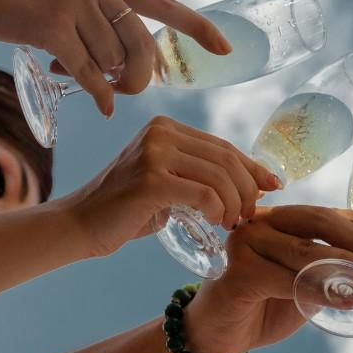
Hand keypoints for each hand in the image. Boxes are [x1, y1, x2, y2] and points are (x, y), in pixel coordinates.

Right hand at [0, 0, 228, 115]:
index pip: (165, 6)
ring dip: (106, 82)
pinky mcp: (52, 26)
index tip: (227, 48)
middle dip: (139, 76)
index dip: (198, 28)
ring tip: (83, 78)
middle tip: (122, 88)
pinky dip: (97, 93)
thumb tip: (129, 70)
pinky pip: (89, 72)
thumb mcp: (70, 1)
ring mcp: (77, 5)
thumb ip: (103, 25)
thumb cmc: (19, 4)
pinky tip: (101, 104)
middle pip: (143, 46)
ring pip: (114, 62)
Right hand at [57, 116, 280, 258]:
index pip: (222, 146)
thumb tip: (253, 182)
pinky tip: (218, 222)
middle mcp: (160, 133)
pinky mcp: (150, 180)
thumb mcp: (168, 182)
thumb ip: (199, 175)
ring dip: (235, 203)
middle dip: (248, 188)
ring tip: (233, 223)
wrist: (79, 225)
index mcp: (166, 127)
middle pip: (225, 159)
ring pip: (219, 176)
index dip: (252, 167)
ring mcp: (154, 153)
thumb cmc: (127, 209)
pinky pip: (203, 194)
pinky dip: (218, 210)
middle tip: (251, 214)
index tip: (273, 185)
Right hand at [182, 206, 352, 352]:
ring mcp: (245, 243)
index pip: (325, 212)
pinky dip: (320, 290)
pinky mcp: (238, 271)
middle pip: (317, 221)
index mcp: (278, 218)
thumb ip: (330, 268)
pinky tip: (344, 300)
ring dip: (345, 267)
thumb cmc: (263, 304)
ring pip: (305, 251)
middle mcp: (260, 222)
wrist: (219, 333)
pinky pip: (288, 280)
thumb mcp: (304, 281)